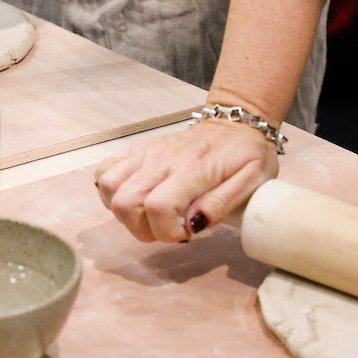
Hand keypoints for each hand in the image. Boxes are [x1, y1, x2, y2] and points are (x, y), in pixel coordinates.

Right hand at [94, 120, 279, 242]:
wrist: (235, 123)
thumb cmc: (246, 155)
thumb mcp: (252, 182)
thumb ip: (220, 204)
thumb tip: (191, 224)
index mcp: (192, 169)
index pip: (158, 207)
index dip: (166, 232)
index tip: (186, 233)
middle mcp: (162, 159)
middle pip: (125, 201)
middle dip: (141, 229)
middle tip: (165, 229)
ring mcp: (146, 152)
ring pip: (108, 186)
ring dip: (122, 212)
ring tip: (148, 216)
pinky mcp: (137, 149)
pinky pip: (105, 170)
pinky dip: (110, 191)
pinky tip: (133, 198)